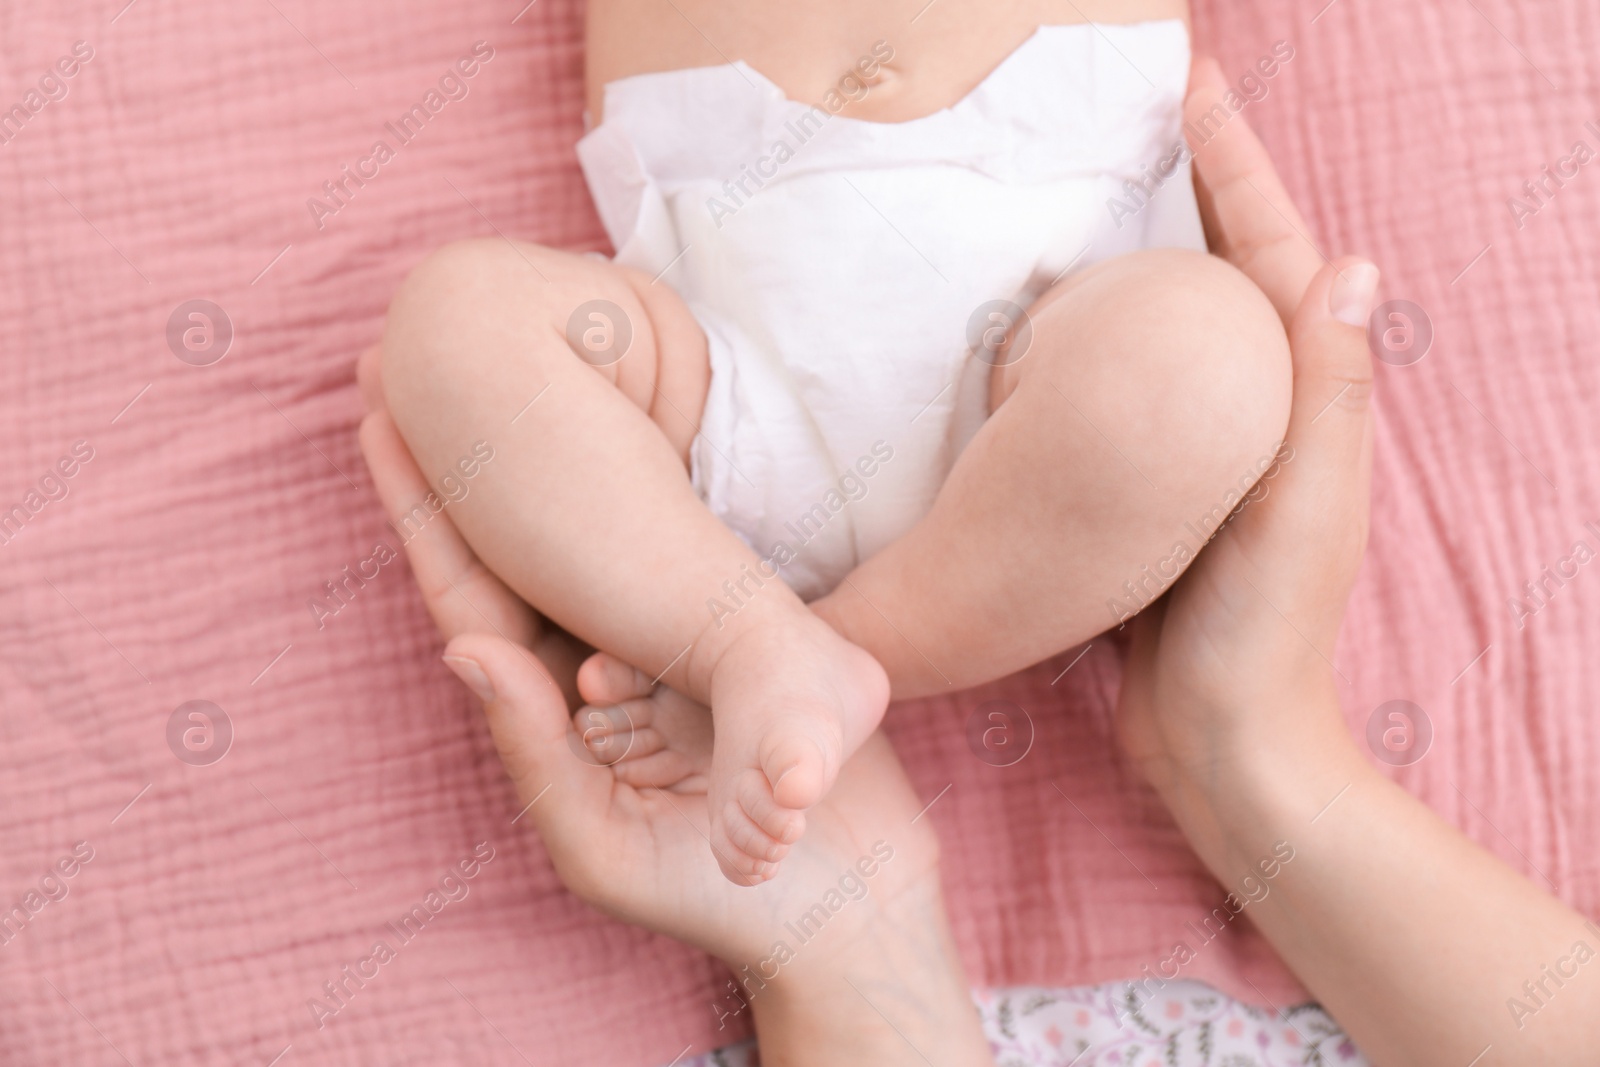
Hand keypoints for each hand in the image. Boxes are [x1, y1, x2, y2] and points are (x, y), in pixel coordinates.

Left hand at [356, 345, 988, 1064]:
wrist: (847, 898)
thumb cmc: (712, 894)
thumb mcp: (599, 844)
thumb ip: (532, 752)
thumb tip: (463, 648)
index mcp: (550, 710)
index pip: (469, 598)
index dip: (422, 512)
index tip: (380, 419)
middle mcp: (598, 661)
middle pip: (518, 545)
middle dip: (465, 458)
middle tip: (411, 356)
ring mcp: (668, 641)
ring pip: (597, 534)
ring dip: (552, 451)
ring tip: (505, 362)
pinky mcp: (740, 629)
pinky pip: (685, 550)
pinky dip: (650, 486)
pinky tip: (631, 419)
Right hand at [1116, 57, 1380, 800]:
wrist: (1222, 748)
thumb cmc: (1266, 634)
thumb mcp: (1303, 509)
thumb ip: (1327, 394)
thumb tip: (1352, 263)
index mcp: (1302, 404)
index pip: (1274, 256)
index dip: (1238, 168)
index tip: (1192, 93)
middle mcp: (1257, 416)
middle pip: (1223, 276)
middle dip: (1189, 194)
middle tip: (1131, 128)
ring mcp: (1201, 455)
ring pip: (1168, 332)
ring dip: (1134, 262)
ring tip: (1078, 203)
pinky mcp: (1148, 496)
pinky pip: (1121, 401)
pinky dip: (1090, 352)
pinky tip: (1041, 334)